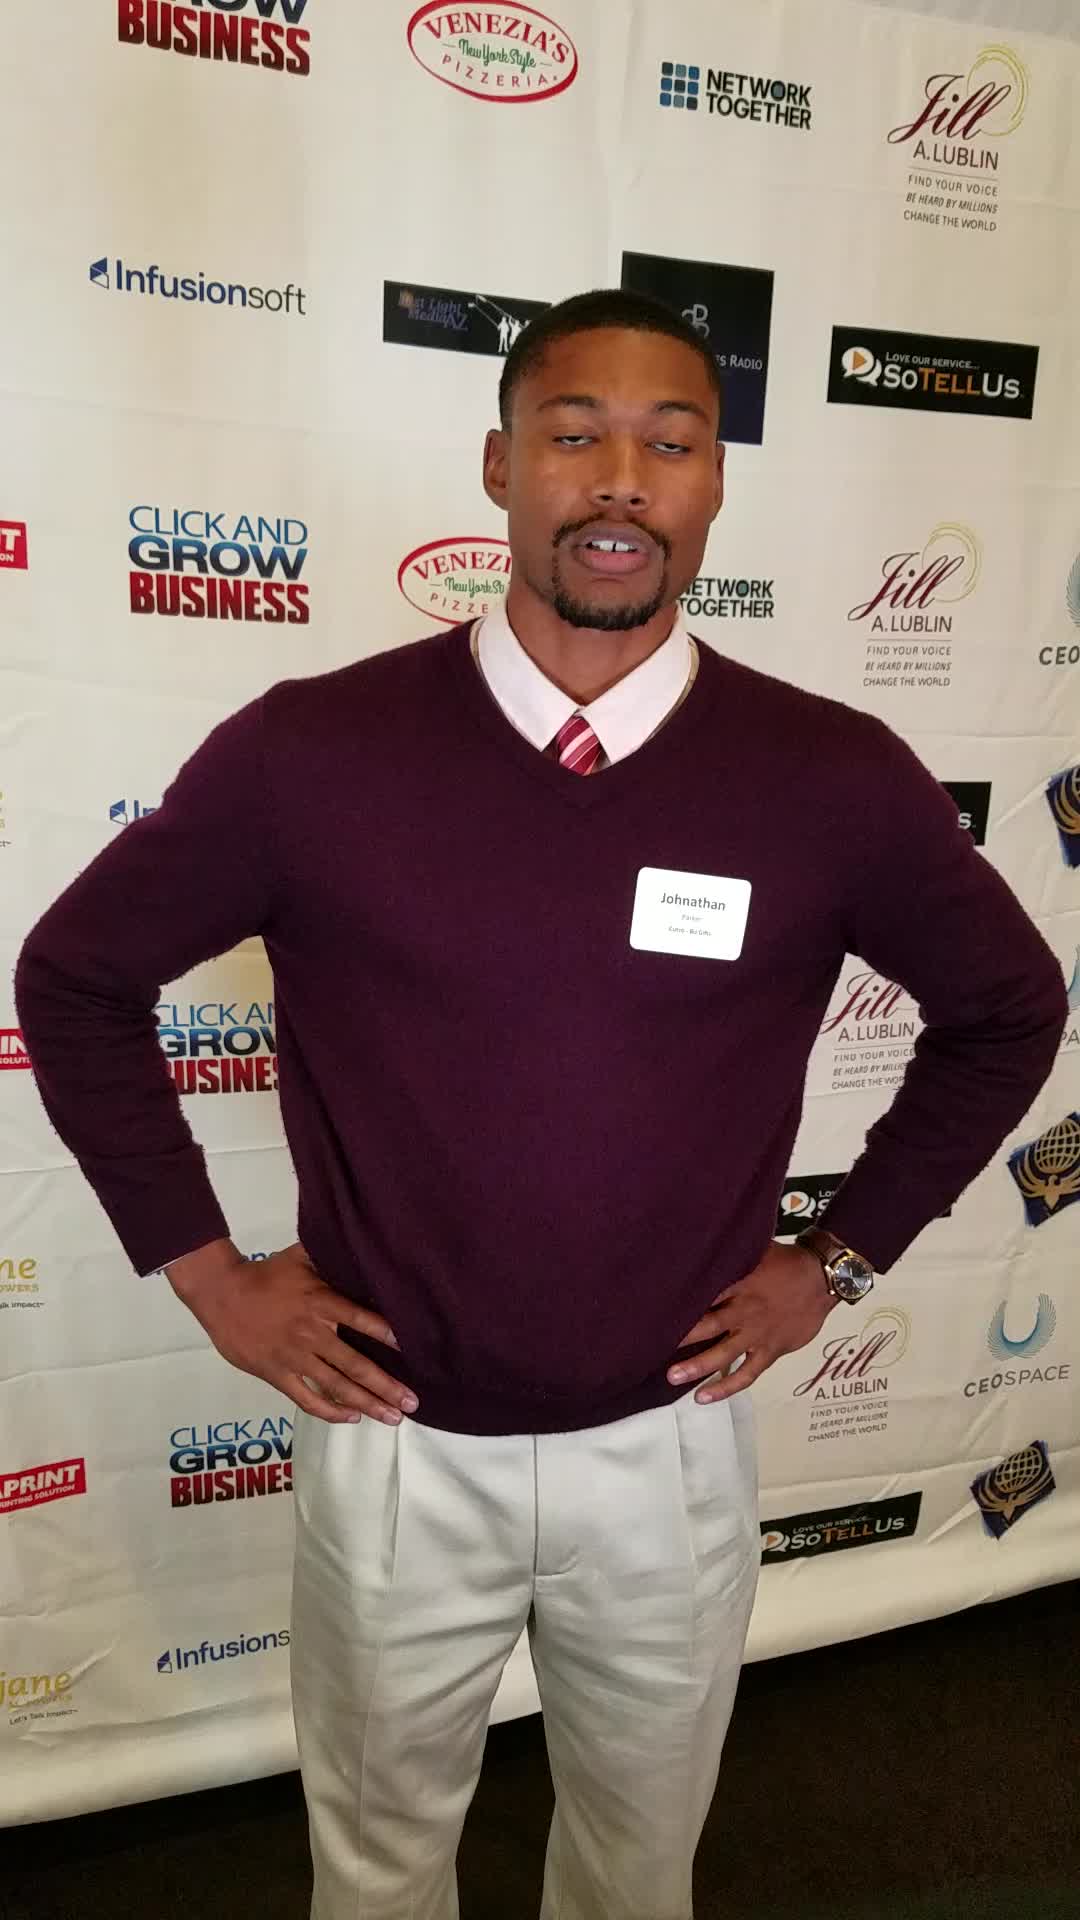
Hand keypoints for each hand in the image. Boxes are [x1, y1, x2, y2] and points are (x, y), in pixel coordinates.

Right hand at [169, 1239, 417, 1425]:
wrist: (222, 1293)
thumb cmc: (266, 1274)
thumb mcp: (301, 1256)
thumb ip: (330, 1256)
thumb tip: (361, 1245)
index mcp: (320, 1302)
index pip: (360, 1320)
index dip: (386, 1334)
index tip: (410, 1351)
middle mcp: (312, 1333)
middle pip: (355, 1364)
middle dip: (386, 1385)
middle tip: (412, 1402)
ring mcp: (294, 1357)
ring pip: (336, 1387)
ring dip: (367, 1403)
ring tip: (392, 1416)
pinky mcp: (277, 1374)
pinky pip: (307, 1398)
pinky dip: (330, 1411)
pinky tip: (351, 1417)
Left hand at [666, 1239, 837, 1403]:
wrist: (822, 1278)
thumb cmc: (785, 1261)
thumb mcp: (755, 1249)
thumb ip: (729, 1254)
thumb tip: (698, 1244)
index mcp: (738, 1283)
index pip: (703, 1294)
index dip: (679, 1302)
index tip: (652, 1310)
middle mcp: (744, 1311)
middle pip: (707, 1326)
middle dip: (680, 1337)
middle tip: (650, 1346)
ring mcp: (757, 1334)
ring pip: (723, 1354)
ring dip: (697, 1366)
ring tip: (671, 1377)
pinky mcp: (770, 1351)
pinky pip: (747, 1374)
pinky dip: (726, 1387)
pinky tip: (703, 1396)